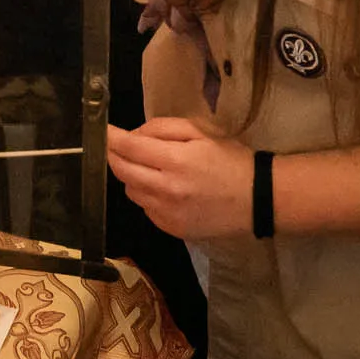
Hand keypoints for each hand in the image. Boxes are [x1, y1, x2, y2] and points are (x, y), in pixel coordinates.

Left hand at [106, 119, 252, 239]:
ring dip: (132, 176)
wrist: (258, 200)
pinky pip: (146, 208)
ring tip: (150, 167)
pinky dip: (147, 195)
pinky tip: (164, 188)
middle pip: (122, 171)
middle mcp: (166, 190)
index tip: (101, 130)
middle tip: (117, 146)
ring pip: (131, 191)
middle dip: (113, 156)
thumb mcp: (201, 132)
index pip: (129, 148)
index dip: (110, 138)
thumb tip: (133, 135)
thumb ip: (163, 129)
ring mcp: (167, 214)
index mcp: (176, 161)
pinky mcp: (172, 229)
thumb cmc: (231, 159)